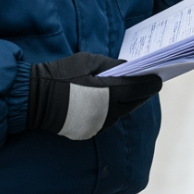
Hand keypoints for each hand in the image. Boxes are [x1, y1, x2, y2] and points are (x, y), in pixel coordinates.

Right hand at [27, 52, 161, 139]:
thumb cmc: (61, 75)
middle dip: (144, 93)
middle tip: (151, 84)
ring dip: (130, 103)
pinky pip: (109, 121)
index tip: (159, 78)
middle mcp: (107, 112)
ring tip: (135, 92)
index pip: (138, 89)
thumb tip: (128, 68)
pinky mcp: (89, 132)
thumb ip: (111, 65)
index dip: (151, 83)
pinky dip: (115, 111)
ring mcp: (98, 124)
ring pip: (123, 113)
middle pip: (134, 103)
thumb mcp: (88, 61)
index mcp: (108, 93)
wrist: (35, 99)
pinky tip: (116, 103)